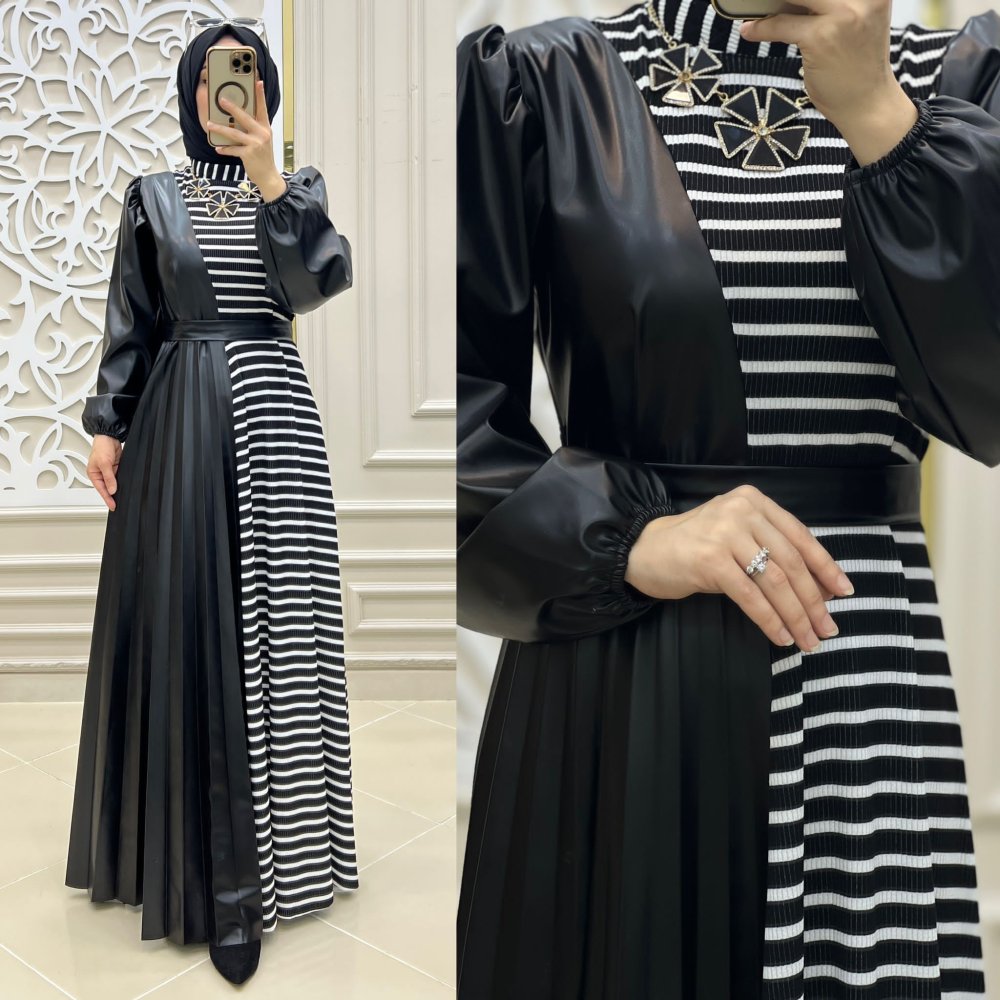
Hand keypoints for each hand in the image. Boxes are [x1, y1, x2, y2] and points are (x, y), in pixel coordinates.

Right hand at [88, 434, 122, 510]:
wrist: (110, 437)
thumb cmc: (101, 447)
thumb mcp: (104, 463)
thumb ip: (109, 477)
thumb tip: (112, 489)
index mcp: (94, 474)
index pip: (101, 490)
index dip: (107, 499)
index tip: (113, 506)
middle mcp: (101, 474)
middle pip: (107, 488)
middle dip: (113, 496)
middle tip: (120, 504)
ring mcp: (109, 471)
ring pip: (114, 484)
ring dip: (119, 489)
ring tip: (124, 498)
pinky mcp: (116, 468)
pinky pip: (120, 477)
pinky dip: (123, 482)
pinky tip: (127, 486)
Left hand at [204, 79, 287, 200]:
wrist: (268, 176)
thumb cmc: (263, 157)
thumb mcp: (262, 140)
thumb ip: (253, 129)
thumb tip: (236, 119)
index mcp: (265, 128)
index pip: (262, 108)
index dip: (260, 95)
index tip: (258, 81)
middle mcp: (262, 134)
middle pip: (245, 117)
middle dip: (232, 108)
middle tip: (221, 100)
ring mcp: (255, 144)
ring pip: (234, 133)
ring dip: (220, 129)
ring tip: (210, 124)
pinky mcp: (249, 154)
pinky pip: (233, 149)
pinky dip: (224, 149)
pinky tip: (218, 148)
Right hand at [624, 484, 854, 652]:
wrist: (643, 551)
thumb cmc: (693, 547)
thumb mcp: (735, 537)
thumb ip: (770, 550)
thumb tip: (819, 588)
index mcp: (753, 501)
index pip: (799, 536)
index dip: (825, 567)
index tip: (843, 593)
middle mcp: (741, 511)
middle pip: (791, 562)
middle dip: (814, 600)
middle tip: (827, 629)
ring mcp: (725, 534)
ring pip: (775, 581)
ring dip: (796, 615)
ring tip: (808, 639)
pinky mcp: (710, 560)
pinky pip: (750, 596)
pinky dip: (770, 620)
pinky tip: (781, 636)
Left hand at [739, 0, 918, 165]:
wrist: (868, 103)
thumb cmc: (858, 67)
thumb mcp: (855, 23)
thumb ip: (832, 6)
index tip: (787, 0)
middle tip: (765, 1)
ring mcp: (842, 15)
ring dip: (770, 4)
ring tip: (753, 11)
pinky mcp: (820, 37)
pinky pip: (782, 25)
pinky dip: (762, 28)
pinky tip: (750, 31)